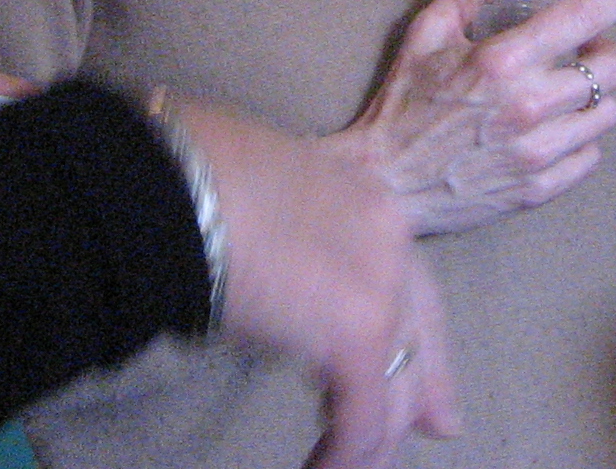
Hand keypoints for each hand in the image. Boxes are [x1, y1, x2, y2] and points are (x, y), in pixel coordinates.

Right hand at [169, 97, 461, 468]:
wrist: (180, 184)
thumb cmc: (190, 175)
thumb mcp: (258, 194)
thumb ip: (285, 239)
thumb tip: (267, 280)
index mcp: (362, 199)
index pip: (407, 278)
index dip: (417, 331)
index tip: (427, 374)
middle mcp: (388, 238)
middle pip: (418, 334)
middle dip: (421, 392)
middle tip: (435, 431)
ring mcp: (380, 286)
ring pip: (395, 385)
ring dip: (371, 438)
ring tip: (341, 466)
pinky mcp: (358, 335)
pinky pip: (362, 419)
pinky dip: (343, 457)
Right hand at [338, 0, 615, 235]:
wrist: (384, 183)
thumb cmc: (403, 104)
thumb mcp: (426, 34)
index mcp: (501, 61)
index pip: (580, 19)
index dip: (614, 0)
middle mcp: (528, 106)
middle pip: (609, 69)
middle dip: (604, 49)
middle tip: (585, 47)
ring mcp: (536, 152)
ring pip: (605, 114)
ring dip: (595, 95)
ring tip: (571, 89)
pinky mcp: (537, 189)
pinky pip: (589, 157)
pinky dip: (581, 138)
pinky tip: (558, 129)